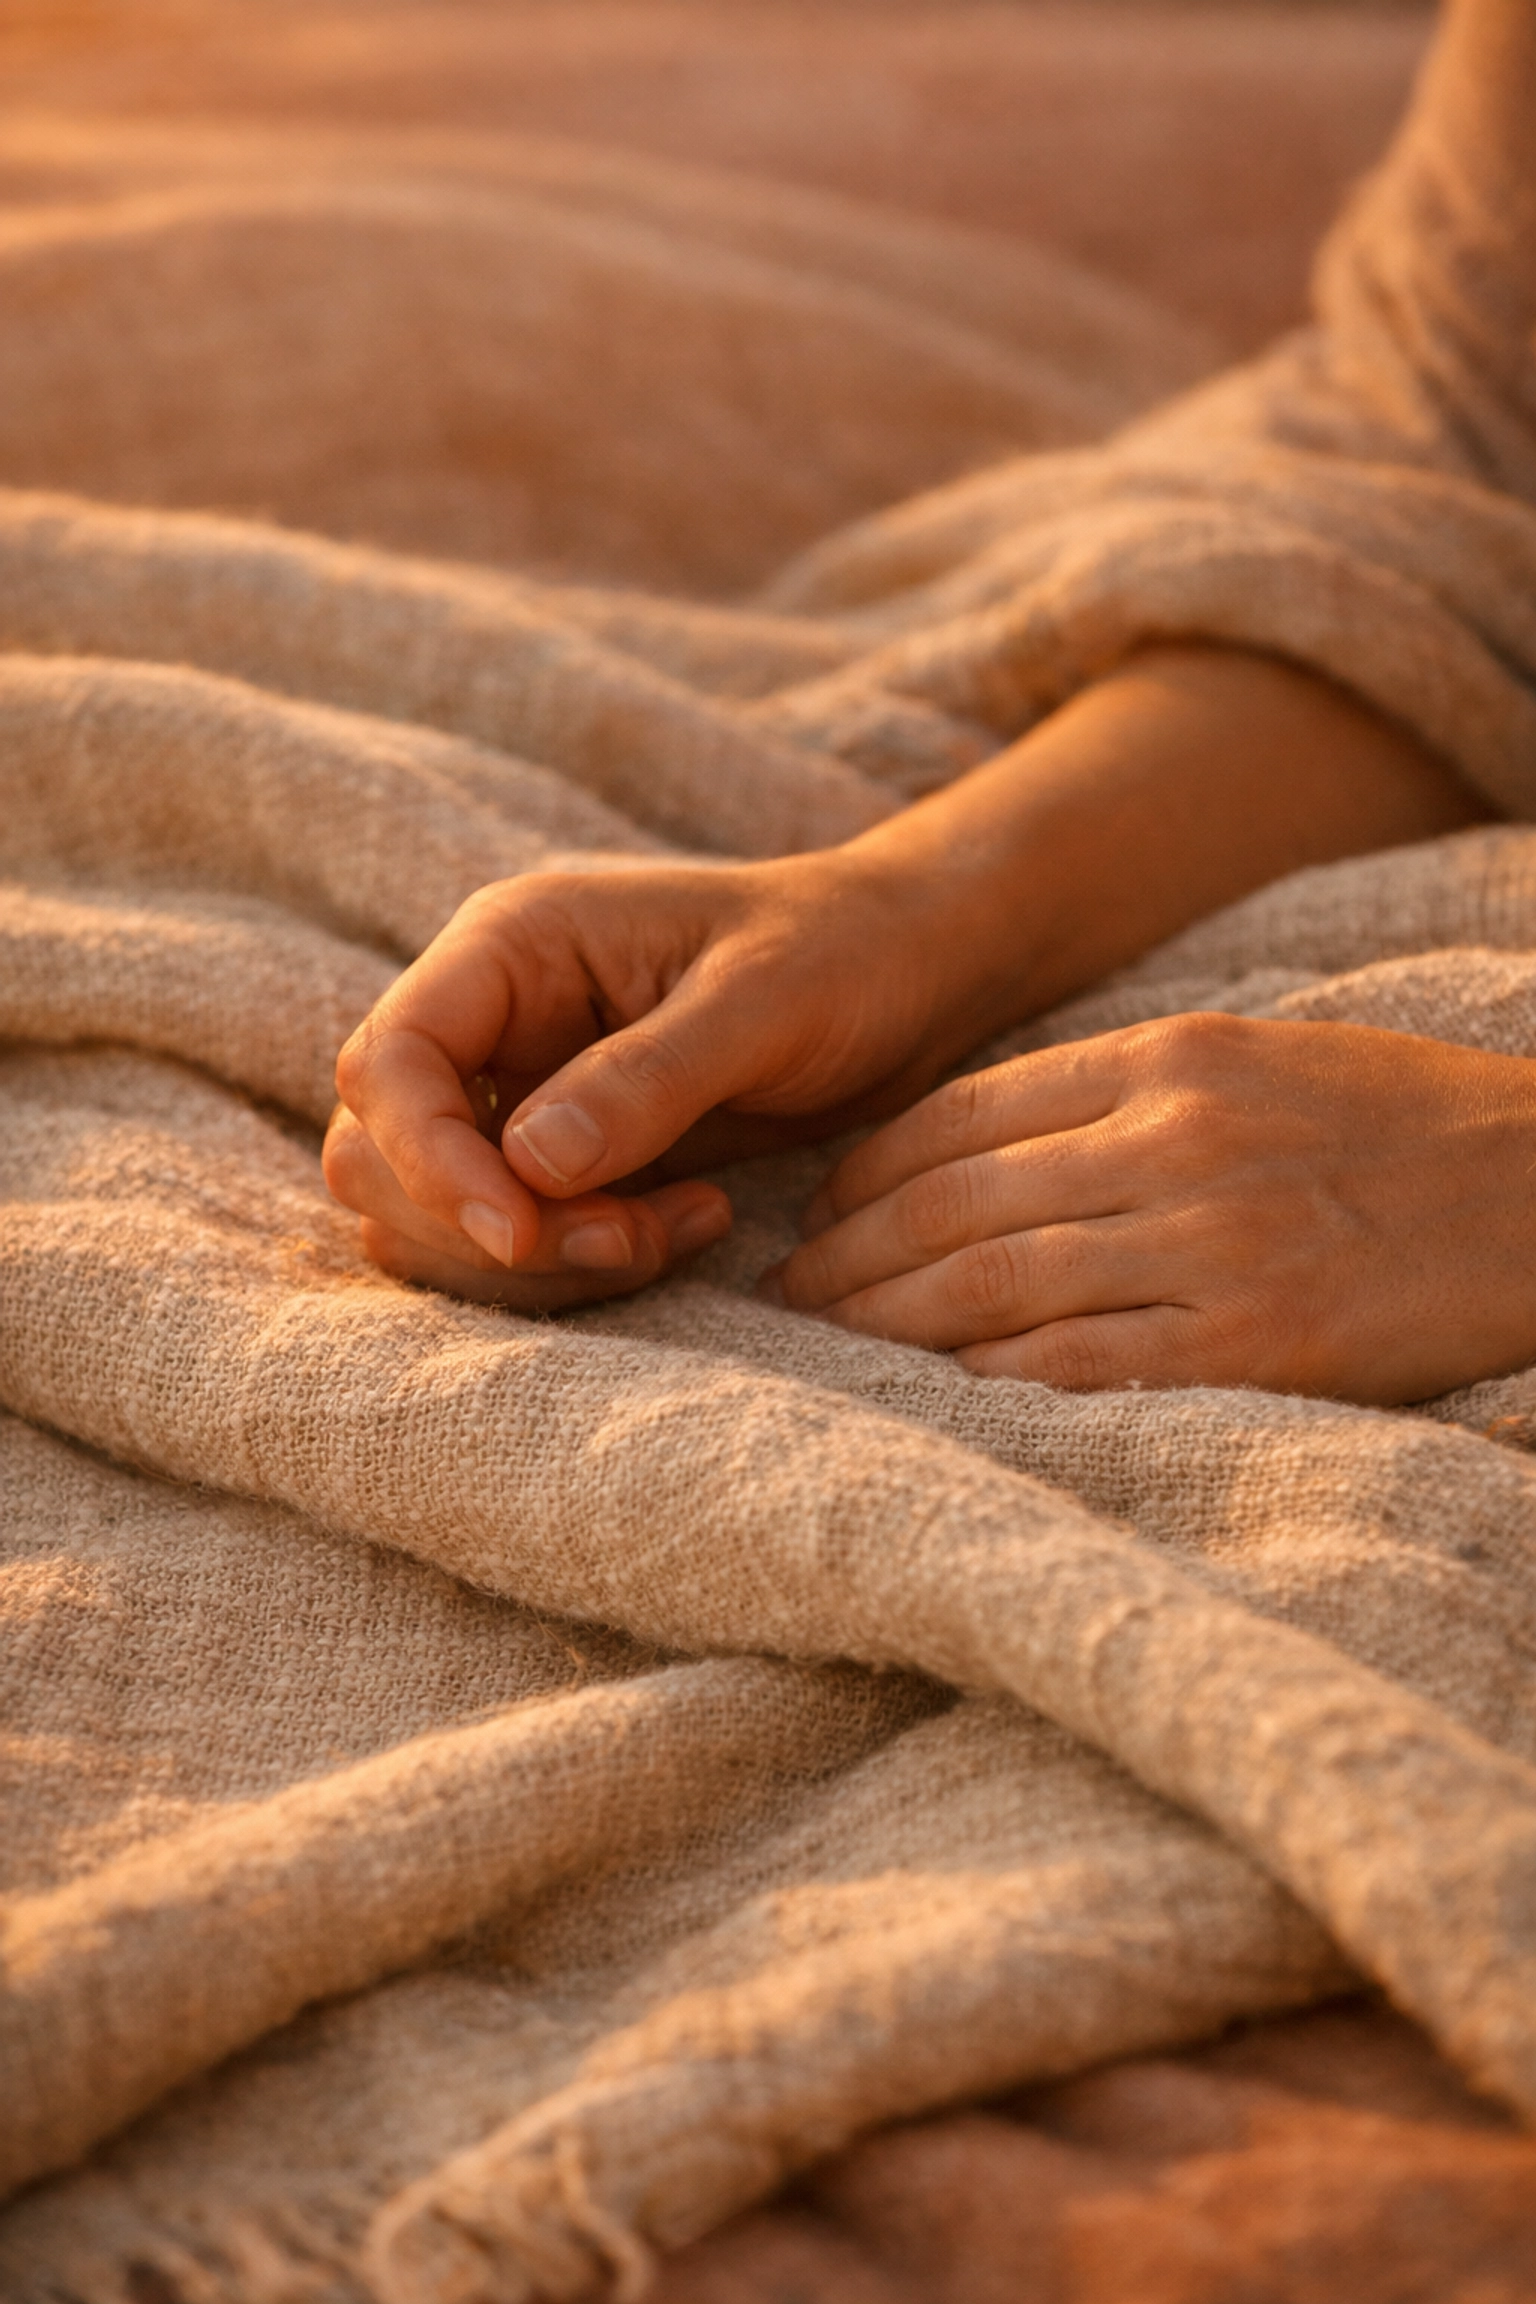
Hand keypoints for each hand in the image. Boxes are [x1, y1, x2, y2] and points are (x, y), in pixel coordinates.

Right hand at [325, 852, 966, 1308]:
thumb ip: (646, 1077)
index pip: (390, 1062)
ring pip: (438, 1217)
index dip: (429, 1160)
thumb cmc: (841, 955)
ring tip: (679, 1229)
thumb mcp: (761, 1001)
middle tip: (632, 1238)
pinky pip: (516, 1243)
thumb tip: (529, 1164)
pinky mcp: (560, 1162)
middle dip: (492, 1227)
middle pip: (385, 1156)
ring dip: (543, 1259)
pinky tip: (698, 1223)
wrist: (908, 976)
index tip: (521, 1233)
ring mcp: (517, 1094)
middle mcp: (491, 1021)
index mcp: (511, 946)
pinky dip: (585, 1265)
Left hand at [766, 1013, 1535, 1404]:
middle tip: (788, 1294)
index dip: (868, 1169)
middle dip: (848, 1254)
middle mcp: (1175, 1141)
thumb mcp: (1269, 1058)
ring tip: (828, 1348)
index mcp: (1173, 1057)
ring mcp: (1212, 1246)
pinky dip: (986, 1381)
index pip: (965, 1113)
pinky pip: (1078, 1367)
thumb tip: (994, 1145)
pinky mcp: (1254, 1347)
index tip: (819, 1211)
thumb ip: (1135, 1090)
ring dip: (888, 1323)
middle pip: (955, 1203)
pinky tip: (931, 1397)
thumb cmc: (1412, 1124)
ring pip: (994, 1286)